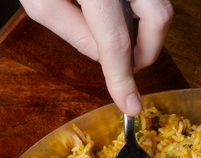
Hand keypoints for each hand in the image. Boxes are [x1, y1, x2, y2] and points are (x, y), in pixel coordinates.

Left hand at [20, 0, 173, 114]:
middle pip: (159, 17)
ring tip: (112, 30)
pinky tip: (113, 11)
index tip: (131, 105)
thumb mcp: (40, 0)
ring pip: (160, 5)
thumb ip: (74, 33)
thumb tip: (107, 58)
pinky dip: (138, 11)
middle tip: (124, 63)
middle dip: (146, 50)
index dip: (123, 76)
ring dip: (142, 29)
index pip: (116, 38)